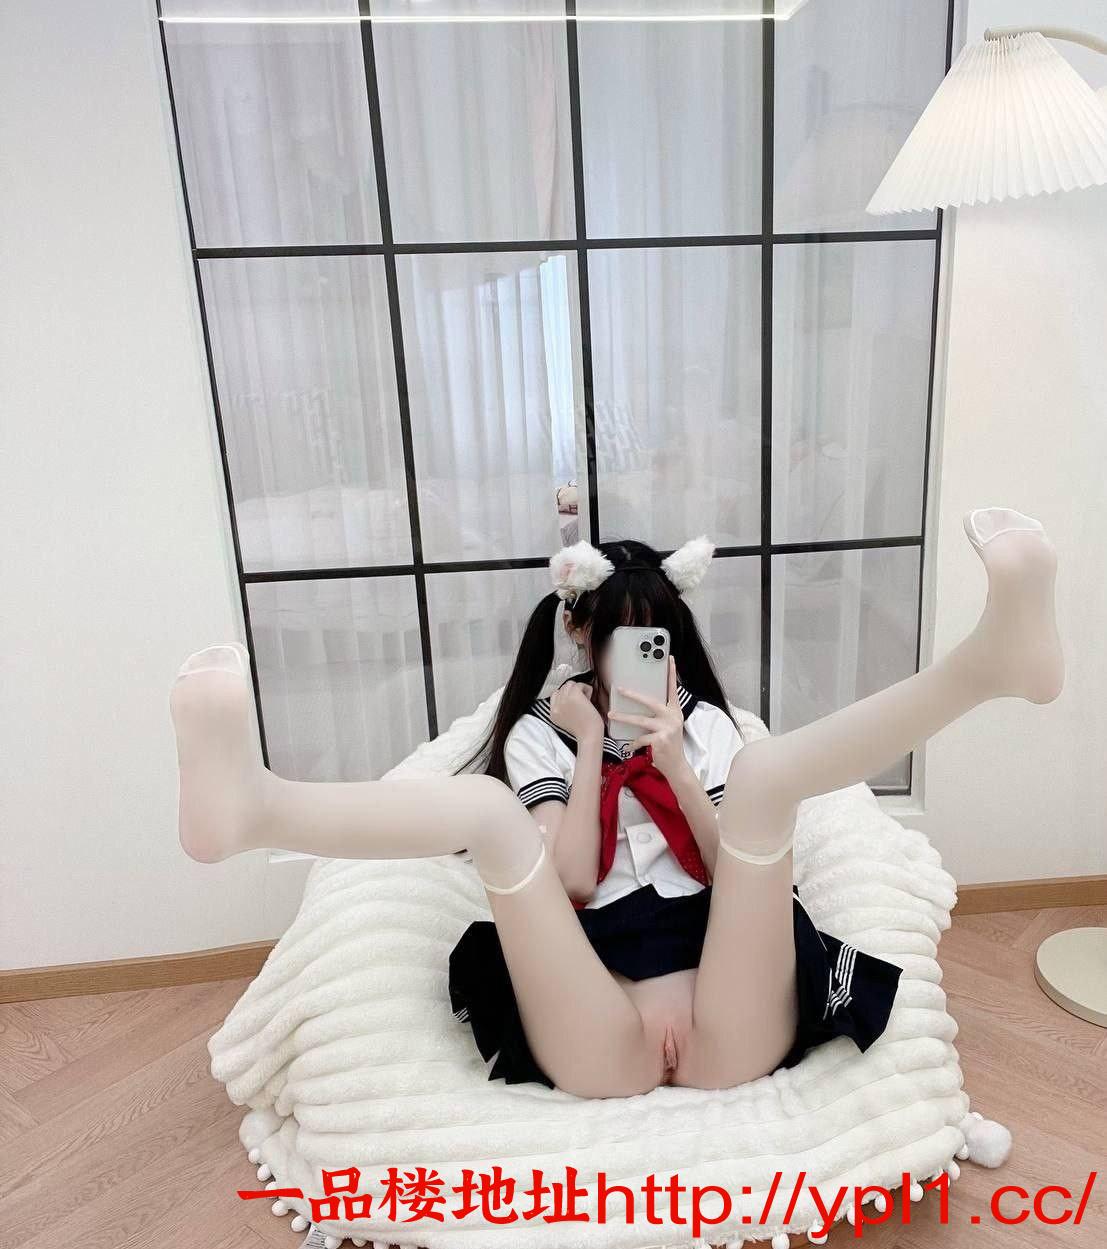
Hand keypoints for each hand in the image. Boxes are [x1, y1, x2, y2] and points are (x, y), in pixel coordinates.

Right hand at [549, 678, 603, 741]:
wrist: (589, 736)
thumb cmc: (584, 730)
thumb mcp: (567, 722)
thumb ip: (563, 710)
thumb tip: (569, 696)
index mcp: (553, 714)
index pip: (555, 695)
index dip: (566, 695)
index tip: (575, 701)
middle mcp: (556, 706)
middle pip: (563, 688)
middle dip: (573, 692)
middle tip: (582, 702)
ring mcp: (564, 700)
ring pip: (570, 684)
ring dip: (580, 689)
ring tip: (586, 700)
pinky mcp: (574, 695)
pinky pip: (579, 684)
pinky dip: (587, 689)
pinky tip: (590, 699)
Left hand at [608, 655, 686, 779]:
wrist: (676, 765)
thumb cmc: (669, 745)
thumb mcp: (669, 726)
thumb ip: (660, 715)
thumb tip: (642, 704)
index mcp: (675, 711)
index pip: (673, 689)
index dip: (671, 673)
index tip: (669, 659)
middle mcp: (672, 717)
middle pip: (650, 701)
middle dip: (633, 695)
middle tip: (619, 689)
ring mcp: (667, 728)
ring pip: (640, 720)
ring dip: (623, 717)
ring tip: (611, 715)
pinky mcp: (660, 739)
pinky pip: (640, 738)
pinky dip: (633, 743)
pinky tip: (631, 746)